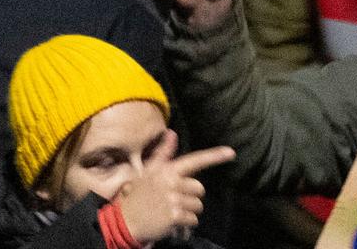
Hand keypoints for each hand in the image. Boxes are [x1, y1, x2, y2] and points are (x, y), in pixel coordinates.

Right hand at [111, 132, 236, 242]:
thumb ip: (163, 154)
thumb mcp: (148, 171)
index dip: (214, 156)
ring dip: (188, 211)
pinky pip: (193, 220)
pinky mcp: (174, 216)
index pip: (194, 160)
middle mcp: (171, 182)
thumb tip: (172, 133)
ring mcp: (173, 199)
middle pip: (199, 189)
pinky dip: (185, 224)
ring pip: (198, 206)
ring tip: (171, 211)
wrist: (125, 219)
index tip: (231, 152)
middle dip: (191, 196)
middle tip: (173, 200)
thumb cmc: (138, 194)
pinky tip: (171, 221)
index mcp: (166, 170)